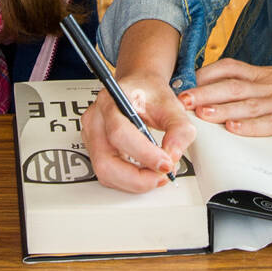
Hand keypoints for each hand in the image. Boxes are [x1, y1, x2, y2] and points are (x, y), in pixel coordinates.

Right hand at [81, 73, 195, 192]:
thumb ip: (179, 129)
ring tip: (156, 175)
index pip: (120, 133)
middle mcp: (96, 119)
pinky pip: (108, 174)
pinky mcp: (95, 149)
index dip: (144, 154)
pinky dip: (129, 180)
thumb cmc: (149, 93)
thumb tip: (173, 156)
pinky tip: (146, 174)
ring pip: (105, 173)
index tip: (166, 163)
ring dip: (134, 182)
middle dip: (137, 178)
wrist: (138, 87)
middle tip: (161, 176)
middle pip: (106, 162)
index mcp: (111, 100)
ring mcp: (92, 136)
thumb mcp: (172, 105)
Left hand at [177, 57, 271, 136]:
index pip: (230, 68)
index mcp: (268, 74)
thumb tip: (233, 87)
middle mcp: (271, 85)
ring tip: (200, 112)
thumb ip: (261, 82)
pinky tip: (235, 129)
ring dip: (221, 108)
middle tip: (181, 99)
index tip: (184, 81)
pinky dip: (251, 126)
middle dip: (204, 92)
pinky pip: (271, 123)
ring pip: (247, 104)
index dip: (205, 74)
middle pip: (232, 85)